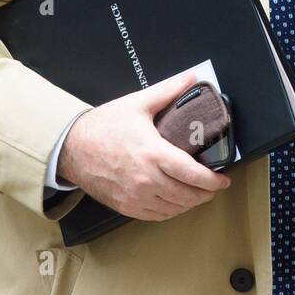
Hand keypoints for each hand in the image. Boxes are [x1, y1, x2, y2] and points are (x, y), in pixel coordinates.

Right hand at [58, 71, 232, 220]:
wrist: (71, 147)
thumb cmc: (103, 125)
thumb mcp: (137, 103)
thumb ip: (167, 91)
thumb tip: (192, 78)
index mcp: (153, 153)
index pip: (192, 174)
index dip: (212, 180)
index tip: (223, 179)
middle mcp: (146, 180)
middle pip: (186, 195)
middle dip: (205, 193)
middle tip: (214, 186)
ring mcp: (135, 197)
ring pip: (173, 209)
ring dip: (190, 203)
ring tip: (198, 194)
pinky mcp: (125, 207)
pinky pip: (156, 216)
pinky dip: (171, 212)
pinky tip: (176, 203)